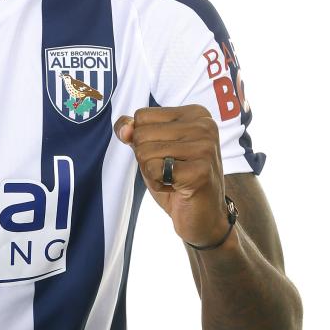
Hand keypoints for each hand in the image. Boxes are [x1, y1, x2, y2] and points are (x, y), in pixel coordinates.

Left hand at [114, 105, 228, 247]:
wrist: (203, 217)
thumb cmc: (176, 179)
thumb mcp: (152, 149)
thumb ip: (134, 132)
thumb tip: (124, 129)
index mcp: (196, 113)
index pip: (142, 116)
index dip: (144, 141)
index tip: (168, 154)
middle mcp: (205, 125)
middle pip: (141, 133)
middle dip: (146, 158)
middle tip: (171, 170)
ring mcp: (205, 147)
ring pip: (145, 152)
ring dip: (152, 173)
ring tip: (175, 179)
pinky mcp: (200, 171)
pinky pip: (153, 170)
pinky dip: (157, 184)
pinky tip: (177, 188)